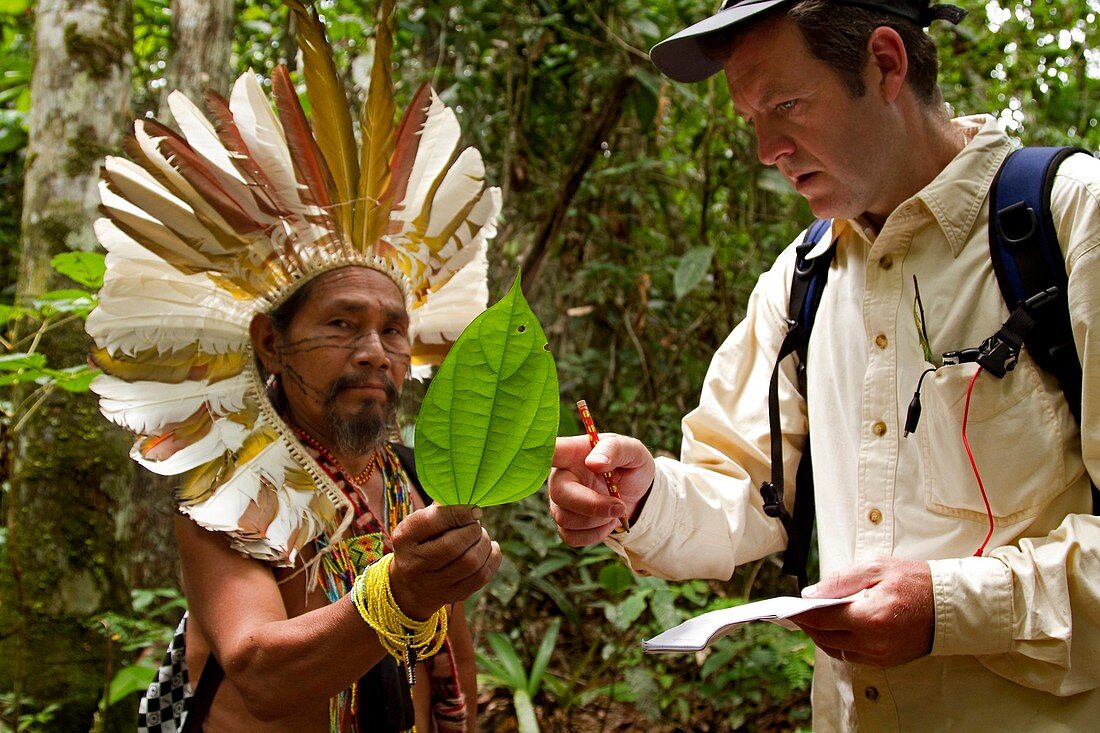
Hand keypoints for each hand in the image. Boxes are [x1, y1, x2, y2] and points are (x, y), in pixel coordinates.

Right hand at [388, 505, 499, 619]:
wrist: (410, 586)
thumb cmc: (421, 543)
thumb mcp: (419, 524)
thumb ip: (440, 509)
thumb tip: (465, 495)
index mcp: (404, 538)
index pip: (433, 521)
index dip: (459, 512)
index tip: (473, 508)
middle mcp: (414, 563)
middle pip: (453, 545)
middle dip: (473, 530)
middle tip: (476, 523)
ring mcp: (433, 584)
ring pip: (470, 562)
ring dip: (483, 543)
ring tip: (481, 536)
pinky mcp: (452, 595)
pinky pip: (481, 577)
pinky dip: (493, 559)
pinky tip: (490, 548)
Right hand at [548, 434, 654, 545]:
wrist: (637, 494)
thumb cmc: (630, 465)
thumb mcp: (633, 450)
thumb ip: (615, 450)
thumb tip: (594, 463)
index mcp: (572, 452)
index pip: (549, 450)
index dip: (541, 455)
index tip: (548, 456)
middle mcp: (560, 475)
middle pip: (559, 493)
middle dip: (593, 505)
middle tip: (620, 506)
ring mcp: (560, 501)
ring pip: (566, 519)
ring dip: (599, 520)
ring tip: (616, 509)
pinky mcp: (564, 523)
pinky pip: (571, 537)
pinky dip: (595, 535)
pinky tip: (607, 522)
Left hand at [790, 557, 933, 666]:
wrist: (950, 605)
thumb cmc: (915, 581)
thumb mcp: (876, 568)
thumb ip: (839, 581)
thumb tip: (810, 594)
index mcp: (870, 617)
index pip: (820, 620)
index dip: (800, 613)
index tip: (787, 606)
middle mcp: (874, 643)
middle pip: (824, 637)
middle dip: (807, 624)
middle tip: (797, 610)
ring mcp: (880, 656)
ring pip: (836, 650)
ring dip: (821, 635)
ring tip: (812, 618)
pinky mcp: (886, 661)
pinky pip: (852, 655)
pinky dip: (838, 643)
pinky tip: (835, 628)